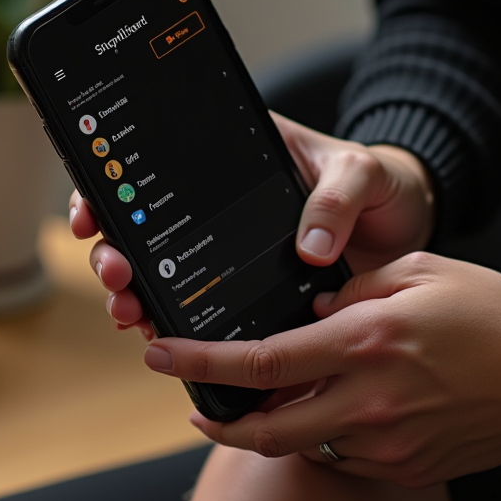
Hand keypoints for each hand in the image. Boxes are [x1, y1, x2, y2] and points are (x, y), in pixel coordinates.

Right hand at [68, 113, 435, 332]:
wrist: (405, 223)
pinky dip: (179, 324)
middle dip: (116, 254)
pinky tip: (166, 339)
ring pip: (165, 273)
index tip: (95, 213)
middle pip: (147, 229)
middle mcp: (221, 210)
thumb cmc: (380, 184)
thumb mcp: (362, 174)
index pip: (155, 167)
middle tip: (115, 275)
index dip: (113, 189)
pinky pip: (203, 307)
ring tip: (132, 315)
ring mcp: (231, 253)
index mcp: (235, 162)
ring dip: (137, 294)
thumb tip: (308, 244)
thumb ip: (337, 196)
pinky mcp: (251, 292)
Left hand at [142, 253, 500, 486]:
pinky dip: (322, 438)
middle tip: (192, 406)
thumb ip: (355, 289)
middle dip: (215, 420)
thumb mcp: (420, 273)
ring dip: (270, 428)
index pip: (261, 360)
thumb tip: (311, 312)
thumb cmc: (492, 316)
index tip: (161, 355)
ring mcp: (386, 442)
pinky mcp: (404, 468)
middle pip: (264, 427)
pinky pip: (343, 460)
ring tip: (261, 403)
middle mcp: (368, 400)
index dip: (200, 361)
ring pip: (300, 446)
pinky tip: (329, 413)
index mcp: (365, 342)